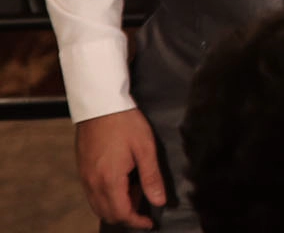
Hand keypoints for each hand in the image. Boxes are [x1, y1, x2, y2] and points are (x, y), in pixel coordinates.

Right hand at [76, 109, 164, 229]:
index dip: (137, 222)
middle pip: (108, 214)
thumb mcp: (146, 148)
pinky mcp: (82, 170)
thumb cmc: (125, 123)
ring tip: (136, 188)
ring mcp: (85, 177)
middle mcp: (93, 183)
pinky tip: (122, 181)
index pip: (122, 213)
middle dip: (128, 215)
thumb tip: (159, 201)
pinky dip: (107, 196)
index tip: (150, 222)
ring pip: (98, 206)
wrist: (100, 105)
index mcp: (109, 180)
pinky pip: (92, 194)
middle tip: (145, 199)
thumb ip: (152, 178)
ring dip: (117, 206)